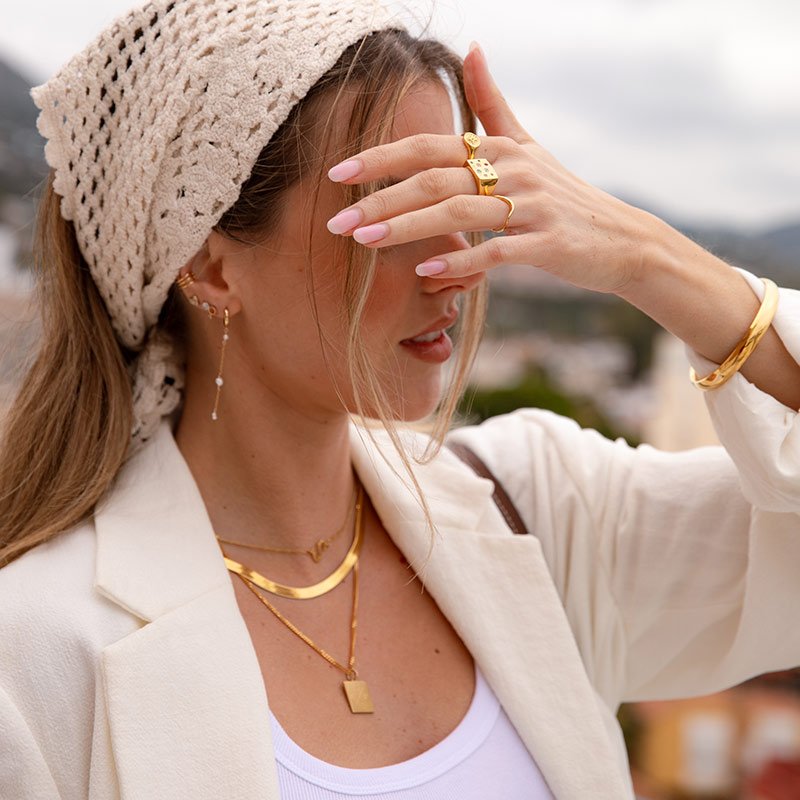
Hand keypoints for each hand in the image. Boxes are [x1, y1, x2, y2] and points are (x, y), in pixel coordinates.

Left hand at [326, 42, 658, 295]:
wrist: (621, 237)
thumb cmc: (564, 194)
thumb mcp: (528, 144)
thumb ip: (493, 102)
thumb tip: (472, 46)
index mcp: (499, 148)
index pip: (429, 148)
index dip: (381, 159)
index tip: (338, 175)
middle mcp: (513, 170)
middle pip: (435, 179)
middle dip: (381, 200)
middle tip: (337, 223)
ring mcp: (531, 206)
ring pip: (459, 212)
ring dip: (408, 228)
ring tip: (365, 243)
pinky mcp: (546, 243)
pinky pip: (496, 252)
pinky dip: (460, 260)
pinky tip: (425, 270)